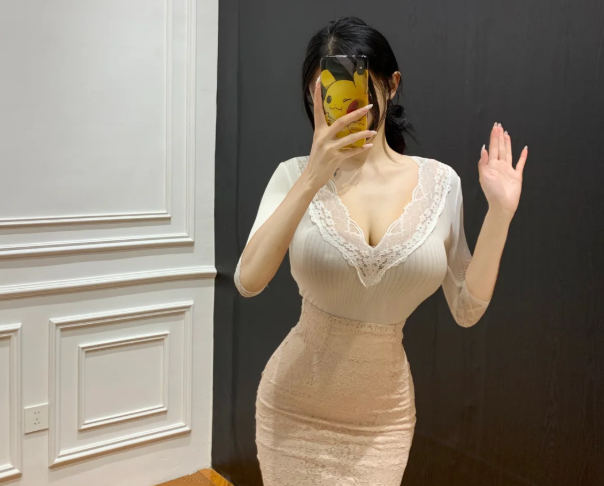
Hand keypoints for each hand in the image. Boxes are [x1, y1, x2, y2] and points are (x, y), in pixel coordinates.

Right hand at [303, 75, 375, 190]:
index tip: (319, 81)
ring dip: (363, 134)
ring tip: (373, 130)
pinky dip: (360, 149)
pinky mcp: (336, 158)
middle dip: (356, 113)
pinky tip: (369, 145)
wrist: (312, 176)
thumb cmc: (317, 158)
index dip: (318, 96)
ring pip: (349, 137)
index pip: (317, 110)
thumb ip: (328, 133)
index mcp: (318, 131)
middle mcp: (323, 137)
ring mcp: (330, 148)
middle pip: (341, 121)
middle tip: (368, 107)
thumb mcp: (319, 142)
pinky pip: (351, 151)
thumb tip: (341, 123)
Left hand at [478, 122, 527, 218]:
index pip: (492, 148)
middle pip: (499, 148)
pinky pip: (520, 163)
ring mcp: (508, 169)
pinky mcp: (517, 175)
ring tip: (506, 133)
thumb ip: (483, 163)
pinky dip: (523, 156)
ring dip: (507, 143)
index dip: (493, 138)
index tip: (494, 128)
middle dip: (498, 137)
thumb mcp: (484, 176)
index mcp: (491, 165)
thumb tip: (483, 148)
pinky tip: (524, 149)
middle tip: (499, 126)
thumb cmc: (492, 192)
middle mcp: (500, 165)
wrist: (503, 204)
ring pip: (508, 153)